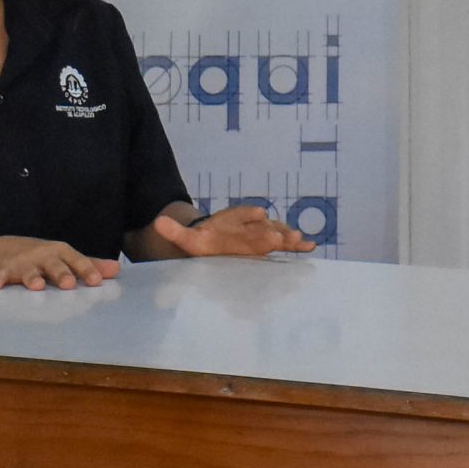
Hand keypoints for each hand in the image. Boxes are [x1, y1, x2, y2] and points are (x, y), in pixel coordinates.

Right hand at [0, 237, 120, 290]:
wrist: (1, 249)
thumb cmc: (41, 257)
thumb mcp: (64, 258)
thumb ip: (90, 265)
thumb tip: (117, 270)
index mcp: (61, 253)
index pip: (77, 261)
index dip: (87, 270)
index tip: (97, 281)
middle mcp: (43, 256)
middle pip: (54, 265)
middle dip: (62, 274)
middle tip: (69, 285)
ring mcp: (22, 262)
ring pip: (28, 271)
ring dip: (33, 278)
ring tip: (38, 286)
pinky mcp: (2, 269)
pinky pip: (0, 275)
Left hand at [149, 205, 316, 258]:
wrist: (216, 237)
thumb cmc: (203, 241)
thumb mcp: (186, 238)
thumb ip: (175, 231)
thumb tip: (158, 223)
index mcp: (229, 222)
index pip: (241, 219)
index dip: (251, 222)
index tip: (262, 221)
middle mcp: (248, 225)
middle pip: (261, 229)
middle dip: (271, 233)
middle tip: (281, 238)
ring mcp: (261, 233)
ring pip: (276, 232)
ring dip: (287, 237)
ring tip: (300, 242)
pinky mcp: (270, 243)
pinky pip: (284, 242)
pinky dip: (296, 245)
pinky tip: (310, 247)